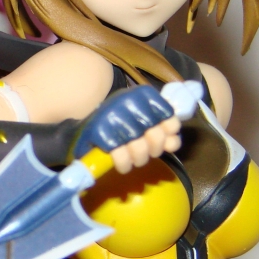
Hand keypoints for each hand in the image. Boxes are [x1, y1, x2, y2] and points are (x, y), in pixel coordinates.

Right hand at [73, 83, 195, 173]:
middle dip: (154, 150)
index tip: (163, 140)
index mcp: (141, 93)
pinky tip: (122, 164)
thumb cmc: (121, 125)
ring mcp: (111, 115)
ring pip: (139, 147)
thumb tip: (173, 143)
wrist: (85, 130)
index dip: (168, 132)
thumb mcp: (144, 122)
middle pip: (155, 134)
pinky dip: (124, 164)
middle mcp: (126, 100)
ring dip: (139, 159)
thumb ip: (163, 130)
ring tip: (135, 161)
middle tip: (148, 154)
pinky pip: (120, 155)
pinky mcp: (98, 131)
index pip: (167, 115)